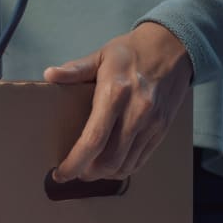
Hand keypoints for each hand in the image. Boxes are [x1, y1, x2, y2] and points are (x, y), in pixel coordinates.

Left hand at [44, 22, 192, 181]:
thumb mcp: (101, 55)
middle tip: (73, 171)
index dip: (75, 162)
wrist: (173, 48)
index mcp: (115, 93)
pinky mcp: (161, 130)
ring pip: (125, 165)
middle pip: (109, 160)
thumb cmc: (132, 52)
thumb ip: (75, 69)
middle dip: (87, 172)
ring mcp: (151, 123)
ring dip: (104, 174)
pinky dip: (122, 168)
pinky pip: (140, 160)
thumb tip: (49, 75)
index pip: (93, 139)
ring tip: (89, 169)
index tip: (60, 173)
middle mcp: (136, 112)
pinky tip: (110, 165)